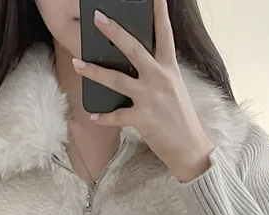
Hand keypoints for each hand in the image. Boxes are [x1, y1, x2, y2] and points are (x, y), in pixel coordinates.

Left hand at [71, 0, 214, 182]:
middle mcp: (159, 78)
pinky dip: (104, 117)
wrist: (190, 148)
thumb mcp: (174, 89)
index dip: (159, 12)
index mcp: (169, 69)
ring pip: (116, 80)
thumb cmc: (181, 119)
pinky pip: (117, 116)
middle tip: (97, 18)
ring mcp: (150, 98)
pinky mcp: (142, 118)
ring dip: (94, 71)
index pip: (164, 34)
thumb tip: (137, 64)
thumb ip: (158, 74)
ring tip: (77, 63)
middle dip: (113, 31)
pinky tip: (93, 115)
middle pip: (133, 49)